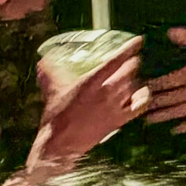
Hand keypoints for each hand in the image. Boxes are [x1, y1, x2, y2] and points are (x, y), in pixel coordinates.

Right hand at [30, 34, 144, 171]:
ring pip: (134, 87)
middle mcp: (106, 93)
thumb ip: (50, 74)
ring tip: (134, 75)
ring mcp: (114, 108)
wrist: (61, 144)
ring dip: (136, 79)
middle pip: (129, 72)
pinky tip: (142, 94)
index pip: (116, 61)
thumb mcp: (51, 91)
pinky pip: (139, 107)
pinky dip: (143, 99)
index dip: (129, 48)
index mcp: (91, 82)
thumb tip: (43, 62)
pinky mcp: (118, 121)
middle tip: (132, 59)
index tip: (138, 41)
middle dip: (133, 63)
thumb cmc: (56, 117)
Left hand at [144, 24, 185, 132]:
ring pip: (185, 112)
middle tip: (136, 107)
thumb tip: (170, 34)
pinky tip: (178, 130)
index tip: (139, 88)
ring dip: (166, 117)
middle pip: (174, 99)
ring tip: (149, 121)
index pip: (171, 81)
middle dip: (154, 103)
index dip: (154, 85)